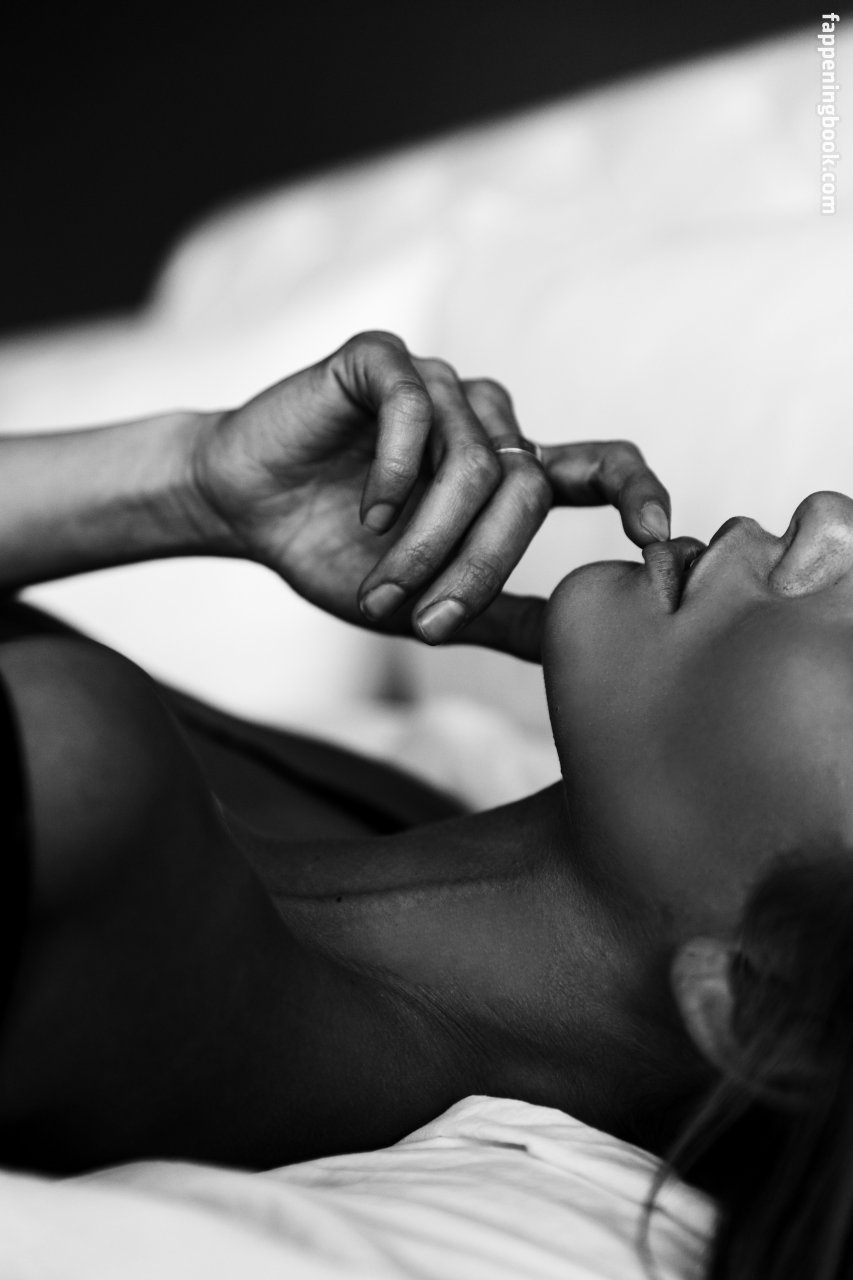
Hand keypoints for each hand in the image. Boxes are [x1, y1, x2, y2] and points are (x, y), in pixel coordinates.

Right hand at [190, 331, 670, 661]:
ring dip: (430, 540)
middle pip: (528, 488)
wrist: (244, 509)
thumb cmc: (333, 551)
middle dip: (480, 566)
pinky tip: (369, 512)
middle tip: (427, 621)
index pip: (599, 467)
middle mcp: (482, 422)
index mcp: (506, 472)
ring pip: (475, 461)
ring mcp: (436, 386)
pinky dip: (397, 473)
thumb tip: (577, 650)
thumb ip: (499, 615)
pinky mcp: (382, 361)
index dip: (639, 496)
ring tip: (379, 585)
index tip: (662, 544)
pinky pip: (416, 410)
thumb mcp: (426, 598)